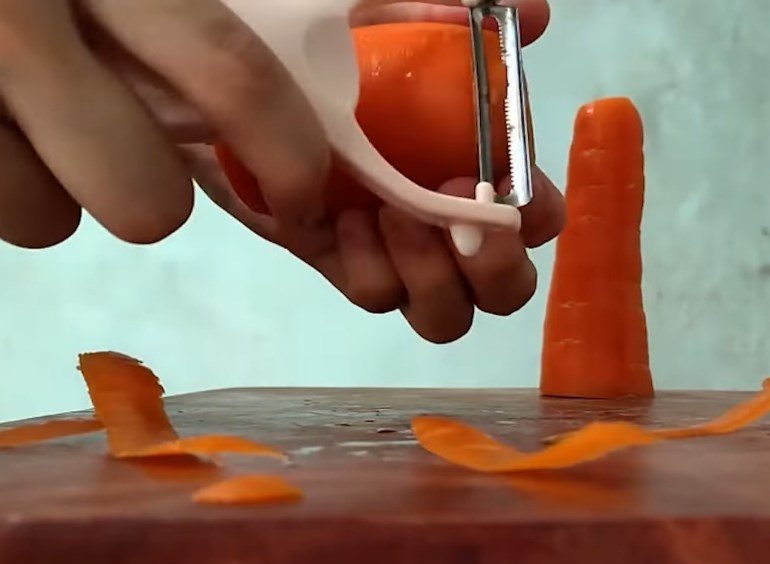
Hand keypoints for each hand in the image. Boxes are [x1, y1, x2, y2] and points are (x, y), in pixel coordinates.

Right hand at [0, 0, 328, 247]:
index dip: (287, 159)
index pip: (232, 78)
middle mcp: (27, 19)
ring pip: (50, 221)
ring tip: (36, 122)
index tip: (300, 196)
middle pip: (144, 198)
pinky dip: (7, 185)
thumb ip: (186, 14)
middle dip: (155, 201)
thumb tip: (309, 58)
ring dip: (61, 192)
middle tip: (130, 150)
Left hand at [191, 0, 564, 342]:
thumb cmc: (309, 42)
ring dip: (429, 275)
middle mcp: (442, 224)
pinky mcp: (339, 263)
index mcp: (471, 171)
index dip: (534, 219)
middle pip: (501, 292)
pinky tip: (347, 220)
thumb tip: (537, 15)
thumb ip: (457, 19)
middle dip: (493, 272)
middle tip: (461, 225)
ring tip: (391, 215)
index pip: (534, 218)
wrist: (221, 74)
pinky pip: (373, 295)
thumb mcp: (383, 18)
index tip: (507, 193)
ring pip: (441, 315)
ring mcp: (392, 251)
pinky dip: (371, 269)